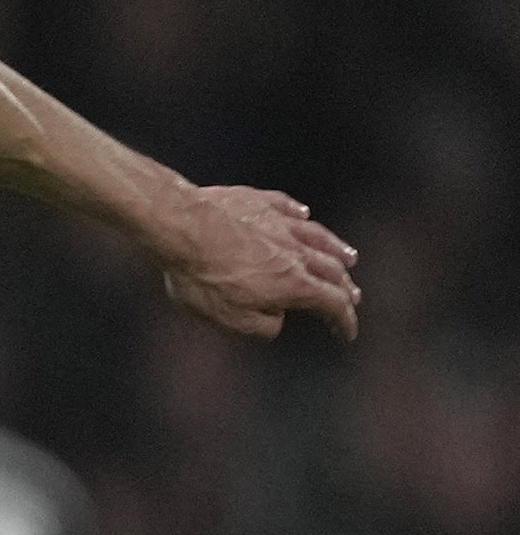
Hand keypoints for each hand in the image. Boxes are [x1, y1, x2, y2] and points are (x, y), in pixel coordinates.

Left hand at [146, 177, 360, 340]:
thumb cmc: (203, 277)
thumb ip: (262, 326)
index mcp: (293, 283)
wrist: (182, 228)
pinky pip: (288, 207)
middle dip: (344, 286)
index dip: (343, 320)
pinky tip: (303, 214)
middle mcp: (296, 251)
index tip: (347, 332)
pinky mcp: (260, 202)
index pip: (331, 303)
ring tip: (348, 257)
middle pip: (331, 269)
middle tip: (353, 296)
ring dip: (337, 249)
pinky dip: (300, 214)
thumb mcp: (230, 319)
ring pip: (319, 236)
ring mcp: (280, 223)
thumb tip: (277, 320)